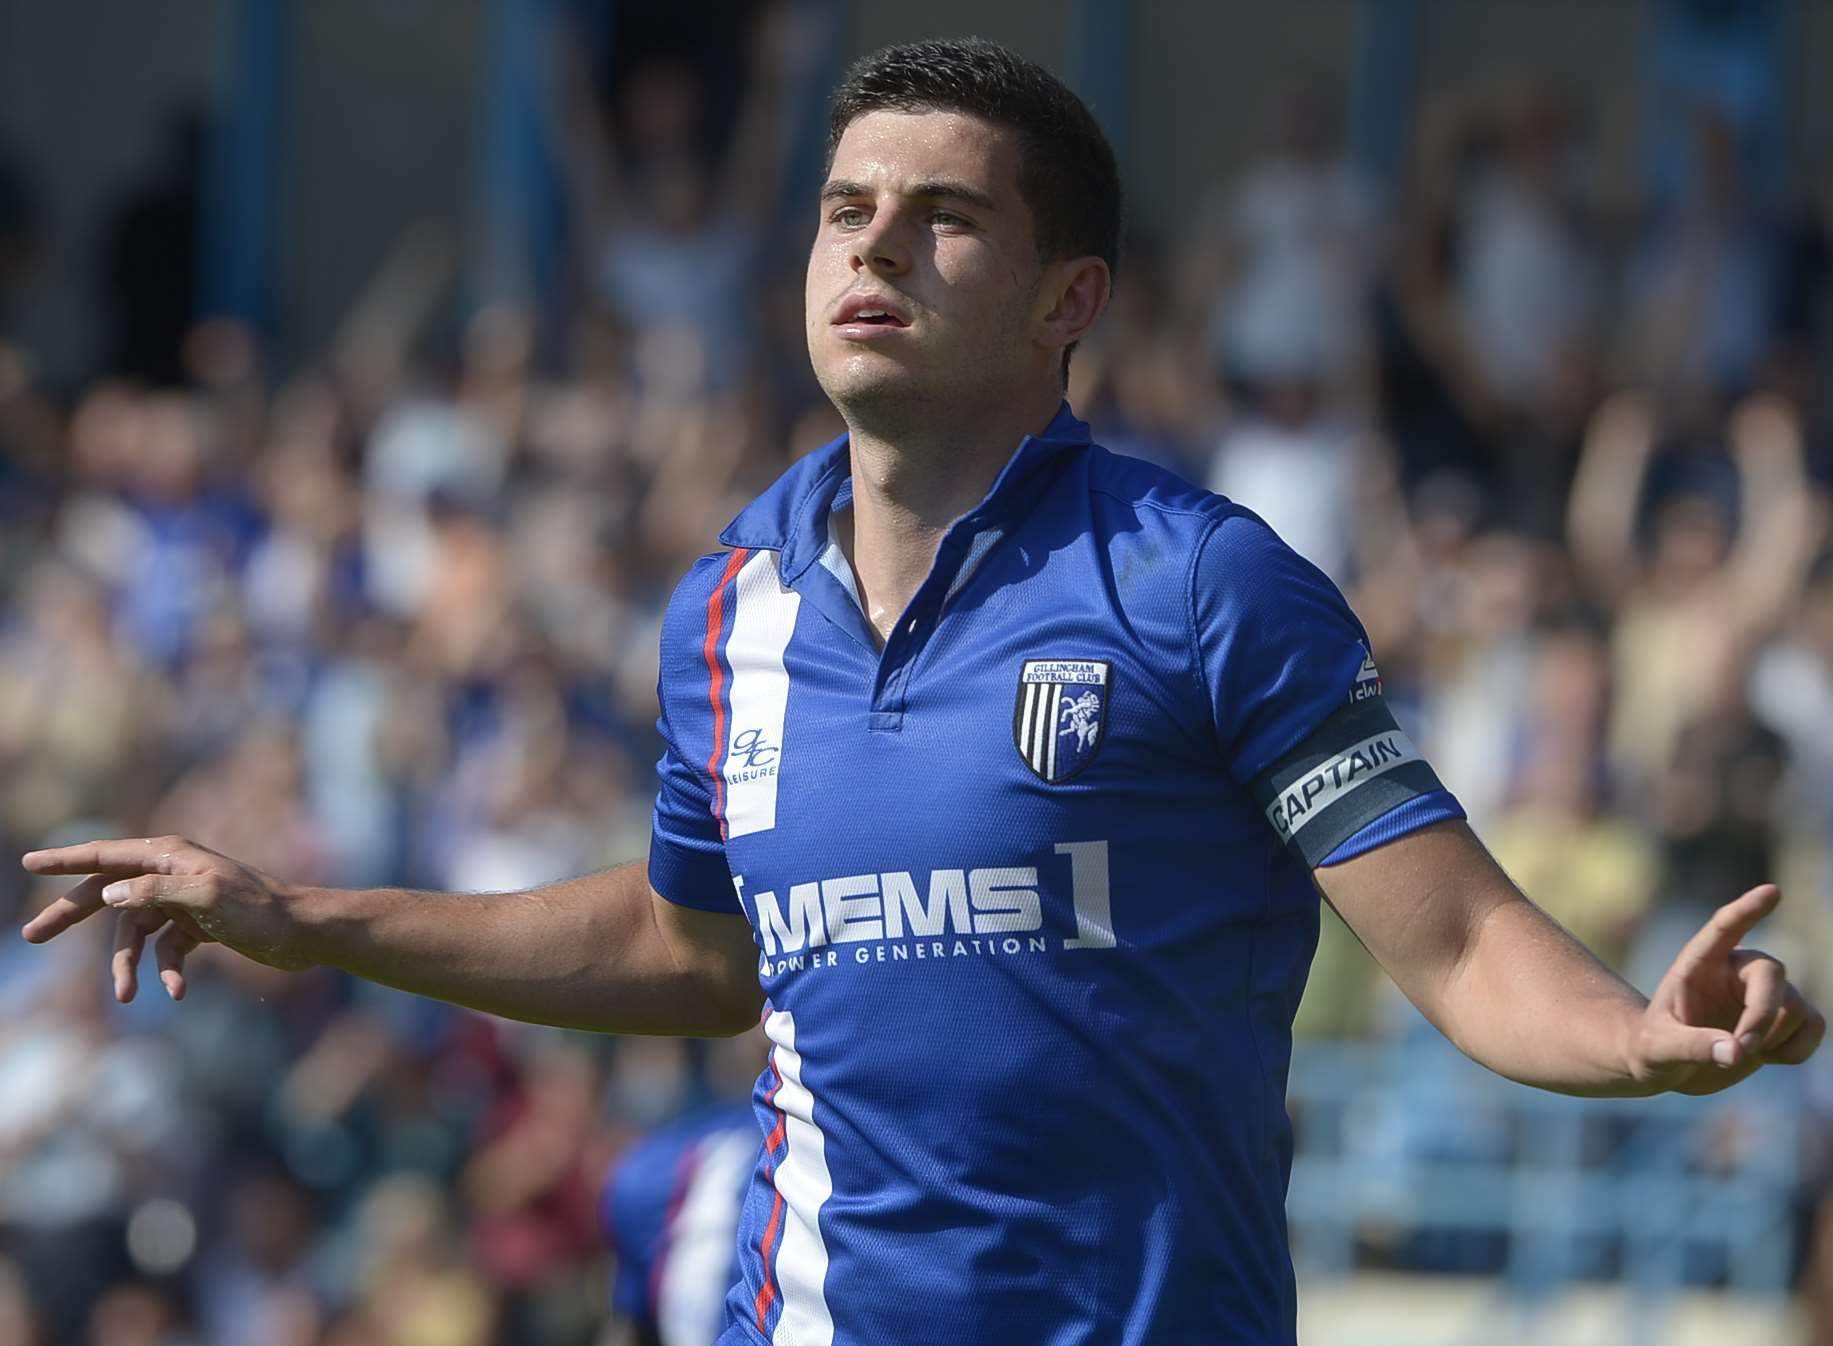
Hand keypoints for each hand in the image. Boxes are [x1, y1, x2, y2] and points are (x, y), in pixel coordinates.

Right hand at [20, 835, 312, 1001]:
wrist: (303, 933)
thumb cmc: (259, 909)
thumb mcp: (206, 898)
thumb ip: (154, 892)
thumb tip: (109, 893)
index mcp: (169, 855)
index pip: (106, 856)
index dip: (65, 860)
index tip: (29, 863)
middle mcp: (171, 873)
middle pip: (107, 894)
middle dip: (71, 914)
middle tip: (32, 934)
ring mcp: (182, 902)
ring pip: (135, 934)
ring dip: (129, 965)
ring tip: (126, 996)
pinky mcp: (197, 928)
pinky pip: (166, 952)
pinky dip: (167, 972)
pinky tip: (178, 992)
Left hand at [1628, 885, 1824, 1094]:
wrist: (1674, 1066)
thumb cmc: (1655, 1048)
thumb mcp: (1658, 1049)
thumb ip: (1692, 1046)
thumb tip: (1736, 1052)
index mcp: (1697, 963)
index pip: (1724, 927)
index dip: (1747, 910)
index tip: (1772, 891)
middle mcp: (1736, 969)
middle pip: (1771, 972)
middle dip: (1763, 1014)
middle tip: (1743, 1049)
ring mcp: (1765, 990)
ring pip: (1795, 1006)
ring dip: (1773, 1038)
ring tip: (1738, 1052)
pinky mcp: (1788, 1015)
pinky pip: (1815, 1025)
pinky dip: (1796, 1050)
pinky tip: (1765, 1055)